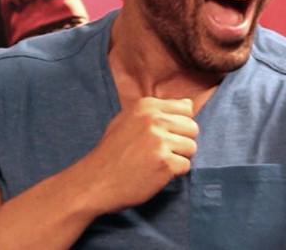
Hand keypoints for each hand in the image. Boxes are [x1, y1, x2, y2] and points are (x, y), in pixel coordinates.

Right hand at [75, 97, 198, 213]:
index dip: (179, 124)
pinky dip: (174, 173)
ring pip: (192, 147)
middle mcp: (154, 120)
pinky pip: (185, 165)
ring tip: (157, 163)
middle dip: (181, 141)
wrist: (93, 183)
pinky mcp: (164, 162)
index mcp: (146, 106)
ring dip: (179, 158)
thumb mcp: (126, 121)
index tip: (165, 135)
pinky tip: (156, 173)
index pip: (186, 108)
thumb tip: (188, 103)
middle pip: (192, 127)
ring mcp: (159, 141)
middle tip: (161, 153)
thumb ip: (156, 111)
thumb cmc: (111, 153)